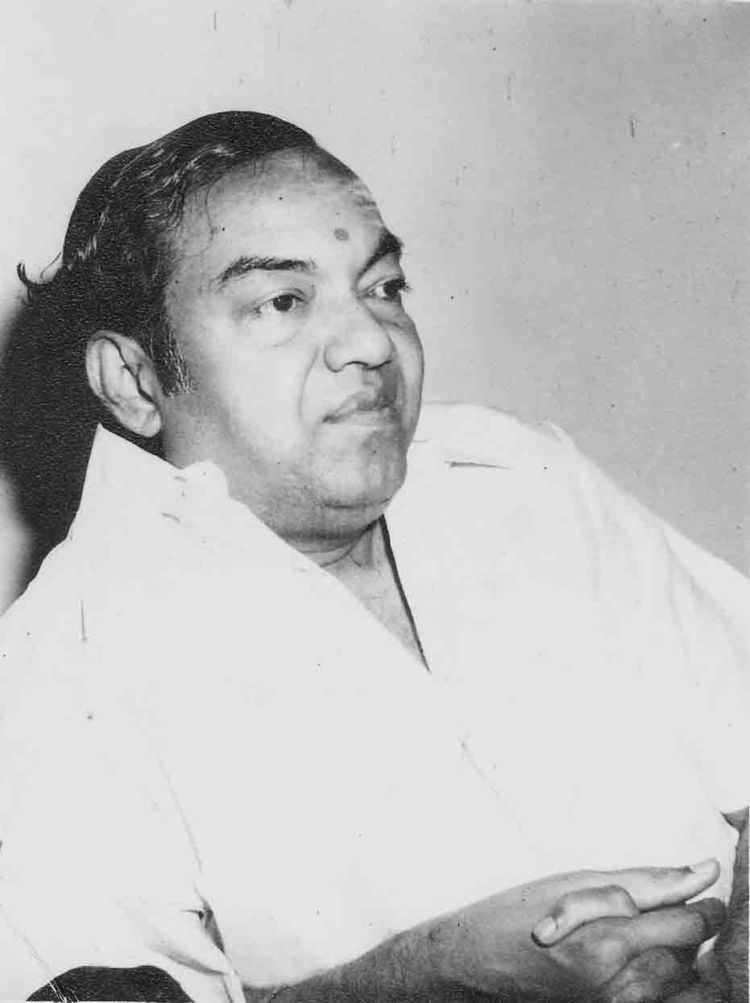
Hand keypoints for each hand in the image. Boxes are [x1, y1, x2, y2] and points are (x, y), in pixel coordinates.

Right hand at [424, 860, 722, 1000]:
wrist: (477, 964)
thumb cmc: (519, 914)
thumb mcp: (578, 883)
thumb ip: (647, 881)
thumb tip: (704, 872)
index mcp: (609, 942)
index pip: (689, 925)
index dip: (702, 904)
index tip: (699, 892)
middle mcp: (619, 985)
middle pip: (689, 955)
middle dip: (686, 927)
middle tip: (662, 907)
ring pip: (682, 984)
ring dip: (679, 956)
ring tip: (654, 935)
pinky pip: (662, 1002)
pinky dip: (667, 982)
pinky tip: (646, 962)